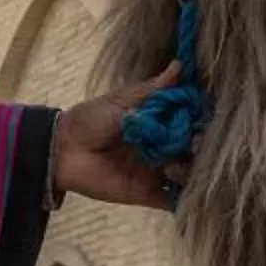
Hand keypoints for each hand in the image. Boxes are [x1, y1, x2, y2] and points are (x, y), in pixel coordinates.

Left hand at [53, 65, 186, 210]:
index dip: (200, 120)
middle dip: (200, 147)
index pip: (190, 122)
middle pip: (194, 150)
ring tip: (175, 165)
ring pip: (188, 175)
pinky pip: (172, 201)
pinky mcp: (149, 194)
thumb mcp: (122, 100)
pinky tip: (186, 191)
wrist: (63, 149)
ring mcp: (158, 172)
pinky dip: (184, 199)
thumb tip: (180, 65)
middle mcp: (164, 148)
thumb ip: (153, 89)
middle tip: (193, 144)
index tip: (202, 118)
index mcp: (160, 123)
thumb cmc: (90, 119)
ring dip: (191, 171)